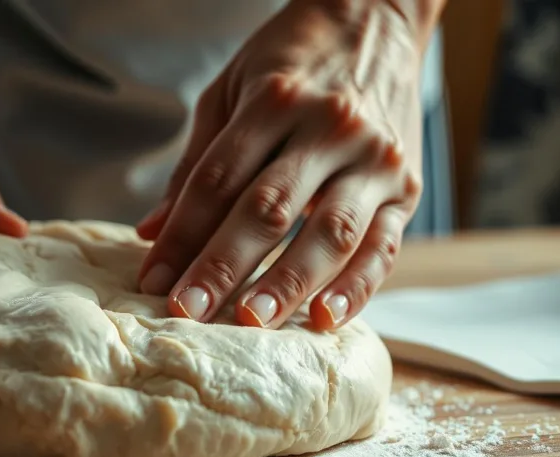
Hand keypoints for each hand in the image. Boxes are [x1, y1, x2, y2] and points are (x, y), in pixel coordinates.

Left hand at [136, 0, 428, 330]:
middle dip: (223, 267)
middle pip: (268, 209)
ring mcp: (374, 160)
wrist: (378, 19)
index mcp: (276, 100)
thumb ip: (196, 164)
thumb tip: (152, 232)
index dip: (181, 234)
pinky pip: (384, 246)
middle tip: (188, 312)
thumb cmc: (293, 60)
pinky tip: (324, 320)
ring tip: (251, 323)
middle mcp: (329, 129)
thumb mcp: (231, 90)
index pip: (218, 181)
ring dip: (287, 284)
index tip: (151, 280)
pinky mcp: (408, 187)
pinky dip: (356, 287)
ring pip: (328, 233)